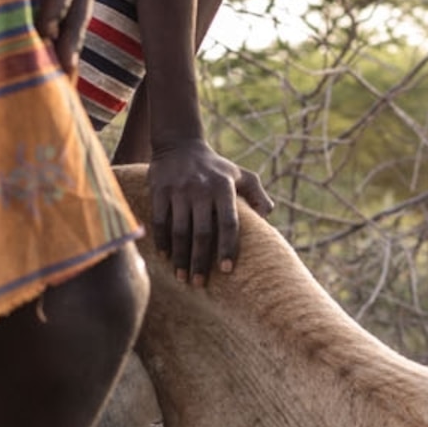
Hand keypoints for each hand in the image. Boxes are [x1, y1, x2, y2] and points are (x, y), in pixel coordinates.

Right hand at [147, 137, 269, 285]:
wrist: (179, 143)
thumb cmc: (215, 166)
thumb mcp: (239, 174)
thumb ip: (257, 193)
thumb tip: (268, 215)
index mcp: (224, 188)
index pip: (228, 223)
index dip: (227, 247)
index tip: (226, 270)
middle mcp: (202, 189)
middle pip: (202, 233)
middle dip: (200, 261)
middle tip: (199, 283)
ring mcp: (179, 190)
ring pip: (180, 231)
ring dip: (180, 257)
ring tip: (182, 277)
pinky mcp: (159, 190)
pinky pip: (160, 221)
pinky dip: (163, 241)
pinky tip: (165, 257)